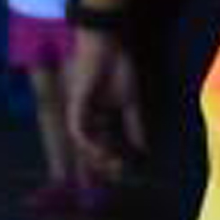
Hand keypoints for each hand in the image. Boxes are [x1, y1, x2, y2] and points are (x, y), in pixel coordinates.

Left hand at [67, 27, 146, 180]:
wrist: (108, 44)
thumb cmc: (118, 66)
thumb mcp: (131, 101)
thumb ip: (135, 125)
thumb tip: (144, 147)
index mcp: (99, 118)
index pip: (103, 145)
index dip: (112, 161)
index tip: (125, 174)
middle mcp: (86, 119)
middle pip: (89, 150)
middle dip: (101, 167)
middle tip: (118, 175)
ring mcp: (79, 113)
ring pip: (82, 145)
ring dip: (97, 158)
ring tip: (114, 165)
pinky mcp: (75, 107)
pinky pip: (79, 132)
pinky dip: (90, 144)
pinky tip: (104, 151)